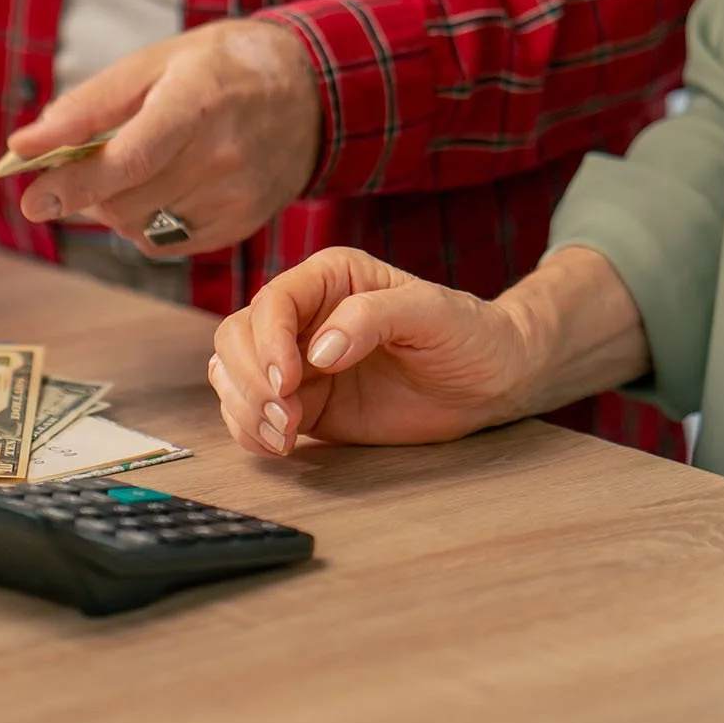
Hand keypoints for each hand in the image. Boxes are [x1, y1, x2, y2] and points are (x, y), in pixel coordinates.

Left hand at [11, 20, 321, 255]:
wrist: (308, 93)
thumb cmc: (220, 68)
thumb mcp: (155, 62)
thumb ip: (88, 105)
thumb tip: (25, 145)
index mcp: (198, 101)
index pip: (130, 157)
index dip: (75, 183)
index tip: (31, 199)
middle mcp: (224, 154)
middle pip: (126, 200)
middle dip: (84, 192)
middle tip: (70, 171)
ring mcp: (237, 196)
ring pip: (139, 226)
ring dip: (111, 208)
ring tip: (124, 171)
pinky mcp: (241, 224)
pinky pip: (166, 242)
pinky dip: (142, 223)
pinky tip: (156, 189)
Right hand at [209, 248, 541, 455]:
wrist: (490, 382)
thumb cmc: (469, 335)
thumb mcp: (434, 313)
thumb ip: (374, 317)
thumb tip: (319, 350)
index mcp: (330, 278)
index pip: (273, 302)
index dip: (268, 342)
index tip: (290, 380)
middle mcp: (305, 316)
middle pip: (236, 337)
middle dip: (250, 379)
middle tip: (285, 416)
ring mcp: (299, 361)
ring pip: (232, 375)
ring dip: (245, 408)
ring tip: (285, 435)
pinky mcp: (303, 402)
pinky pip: (251, 412)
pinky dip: (251, 431)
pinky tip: (281, 444)